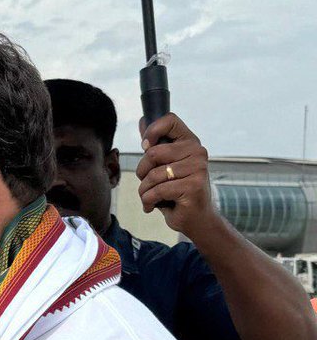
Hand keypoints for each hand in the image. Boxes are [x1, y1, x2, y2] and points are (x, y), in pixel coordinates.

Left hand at [136, 113, 217, 235]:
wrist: (196, 219)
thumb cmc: (177, 192)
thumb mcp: (164, 165)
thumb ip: (154, 144)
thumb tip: (142, 120)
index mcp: (189, 142)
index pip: (169, 120)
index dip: (151, 132)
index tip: (146, 147)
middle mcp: (197, 151)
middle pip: (153, 153)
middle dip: (142, 172)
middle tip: (148, 184)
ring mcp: (198, 168)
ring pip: (153, 175)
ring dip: (144, 191)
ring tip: (151, 198)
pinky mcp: (193, 186)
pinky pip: (157, 190)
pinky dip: (148, 201)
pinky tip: (153, 206)